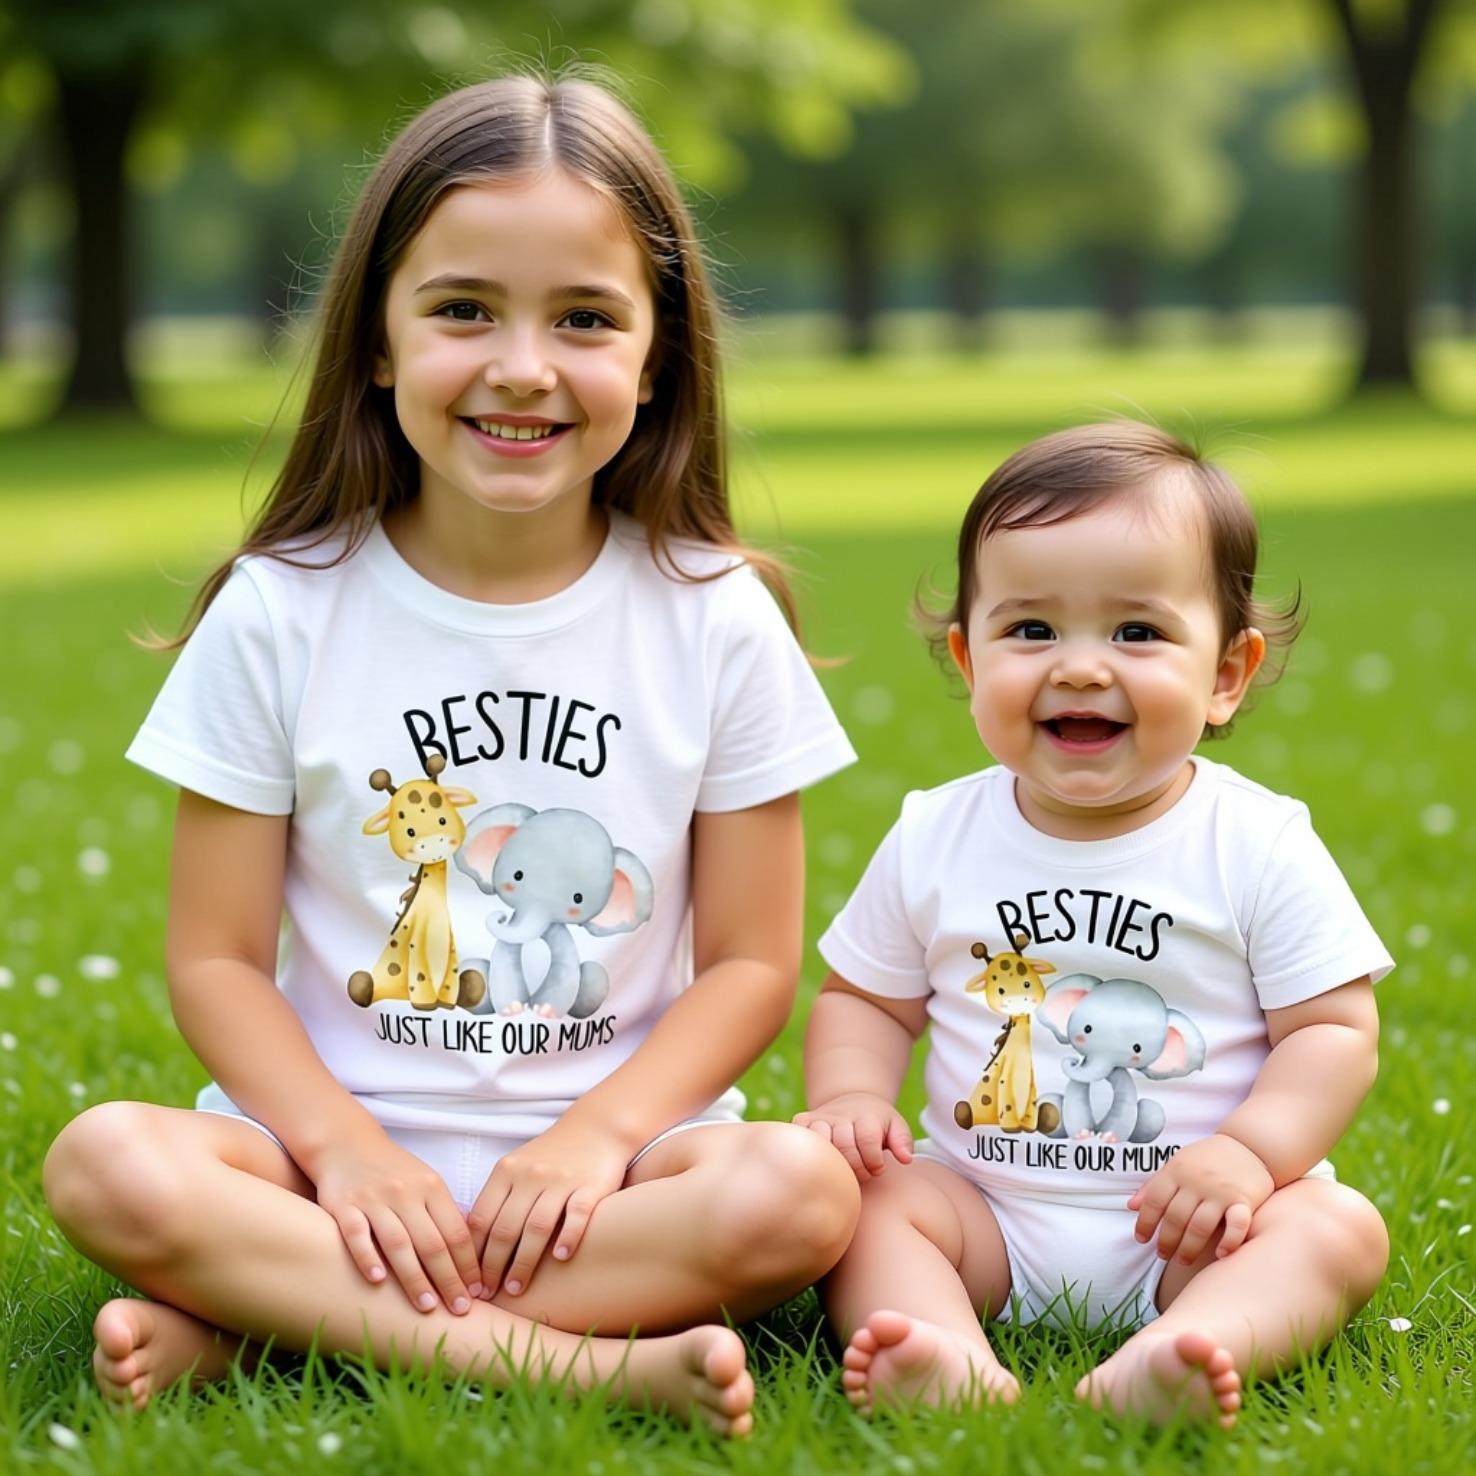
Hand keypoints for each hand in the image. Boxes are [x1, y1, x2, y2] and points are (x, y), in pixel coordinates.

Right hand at [311, 1135, 482, 1314]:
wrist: (348, 1145)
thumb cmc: (394, 1172)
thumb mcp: (425, 1183)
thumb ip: (444, 1214)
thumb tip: (472, 1257)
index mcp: (432, 1187)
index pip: (457, 1232)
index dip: (469, 1265)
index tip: (477, 1293)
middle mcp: (406, 1192)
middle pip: (432, 1242)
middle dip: (449, 1279)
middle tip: (460, 1310)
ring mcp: (375, 1198)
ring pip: (399, 1243)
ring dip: (414, 1278)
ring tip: (427, 1307)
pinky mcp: (344, 1205)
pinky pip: (357, 1234)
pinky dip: (367, 1257)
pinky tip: (377, 1281)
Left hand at [468, 1122, 631, 1297]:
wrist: (596, 1128)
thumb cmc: (549, 1157)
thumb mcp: (516, 1168)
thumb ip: (496, 1200)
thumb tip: (469, 1248)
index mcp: (506, 1172)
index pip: (481, 1219)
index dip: (472, 1255)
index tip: (469, 1281)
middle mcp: (530, 1175)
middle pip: (505, 1228)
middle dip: (492, 1267)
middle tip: (487, 1295)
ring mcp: (561, 1180)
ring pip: (537, 1227)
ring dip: (523, 1263)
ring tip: (516, 1289)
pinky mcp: (590, 1185)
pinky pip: (577, 1214)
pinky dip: (568, 1236)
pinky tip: (561, 1257)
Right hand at [793, 1092, 913, 1180]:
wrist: (851, 1101)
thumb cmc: (876, 1123)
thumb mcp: (895, 1127)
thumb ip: (903, 1141)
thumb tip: (905, 1158)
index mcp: (866, 1115)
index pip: (868, 1140)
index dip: (874, 1162)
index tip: (878, 1169)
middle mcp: (841, 1114)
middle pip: (844, 1145)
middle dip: (856, 1167)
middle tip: (862, 1174)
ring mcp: (820, 1117)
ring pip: (821, 1142)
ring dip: (833, 1162)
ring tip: (842, 1170)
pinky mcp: (802, 1121)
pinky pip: (799, 1137)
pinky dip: (807, 1151)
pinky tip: (819, 1163)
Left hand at [1127, 1133, 1274, 1264]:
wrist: (1250, 1144)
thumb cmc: (1208, 1158)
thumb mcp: (1177, 1163)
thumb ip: (1154, 1185)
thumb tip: (1131, 1206)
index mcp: (1177, 1170)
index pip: (1154, 1201)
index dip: (1145, 1223)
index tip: (1142, 1239)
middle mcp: (1196, 1181)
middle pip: (1175, 1218)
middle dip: (1167, 1241)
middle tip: (1163, 1255)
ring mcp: (1221, 1191)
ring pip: (1200, 1227)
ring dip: (1189, 1248)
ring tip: (1183, 1260)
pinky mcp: (1244, 1200)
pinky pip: (1236, 1225)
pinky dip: (1228, 1242)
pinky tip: (1220, 1254)